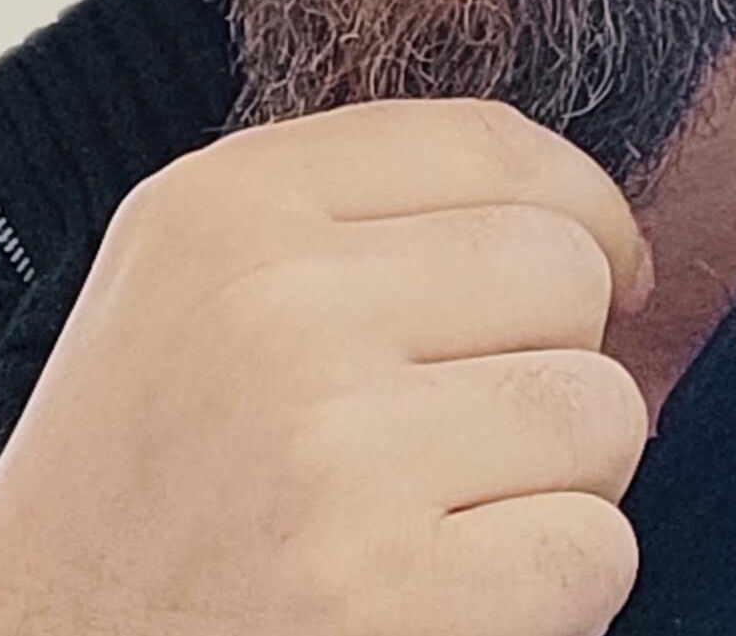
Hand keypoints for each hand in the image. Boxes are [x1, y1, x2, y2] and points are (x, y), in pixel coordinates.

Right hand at [0, 96, 655, 635]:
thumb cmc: (130, 479)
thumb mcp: (185, 277)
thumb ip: (347, 210)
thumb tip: (582, 217)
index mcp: (224, 204)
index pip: (495, 144)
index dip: (586, 206)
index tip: (605, 268)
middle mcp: (277, 304)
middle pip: (567, 270)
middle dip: (557, 349)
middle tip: (475, 419)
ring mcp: (336, 453)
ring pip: (601, 411)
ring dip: (557, 477)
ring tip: (443, 509)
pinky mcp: (390, 597)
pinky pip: (594, 550)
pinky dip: (549, 587)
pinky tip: (442, 594)